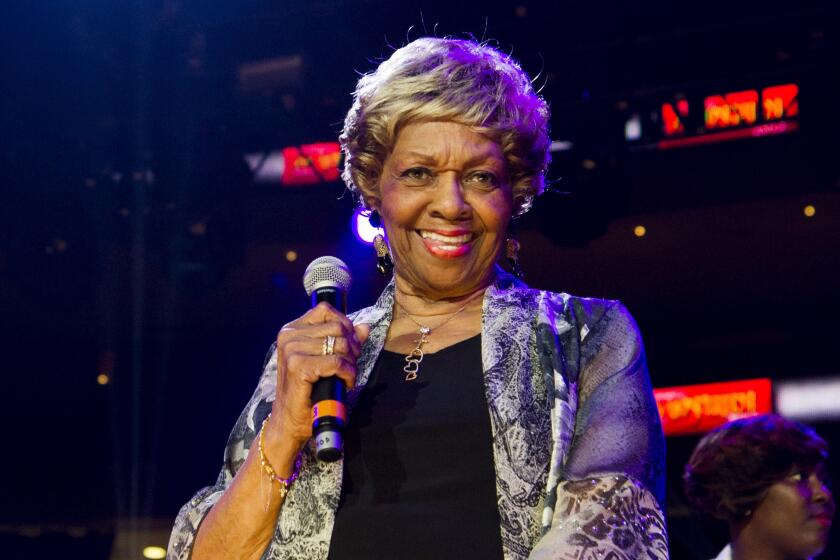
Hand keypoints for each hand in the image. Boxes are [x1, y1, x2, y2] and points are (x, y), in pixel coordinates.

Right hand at [269, 302, 369, 448]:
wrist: (290, 421)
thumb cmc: (308, 391)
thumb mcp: (326, 360)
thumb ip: (345, 341)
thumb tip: (364, 327)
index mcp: (292, 330)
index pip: (326, 311)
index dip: (345, 326)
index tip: (348, 346)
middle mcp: (289, 336)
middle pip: (338, 327)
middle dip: (352, 347)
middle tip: (349, 365)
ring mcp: (292, 350)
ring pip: (340, 344)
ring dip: (351, 362)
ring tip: (346, 375)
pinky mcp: (298, 366)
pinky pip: (337, 362)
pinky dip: (348, 374)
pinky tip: (344, 383)